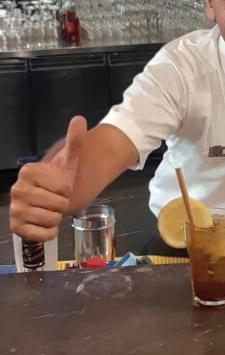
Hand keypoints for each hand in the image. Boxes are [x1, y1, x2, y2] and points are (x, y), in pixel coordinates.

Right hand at [9, 116, 86, 241]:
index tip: (59, 186)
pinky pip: (42, 235)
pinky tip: (45, 224)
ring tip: (50, 210)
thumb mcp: (69, 161)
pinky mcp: (16, 228)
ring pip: (51, 220)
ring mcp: (15, 209)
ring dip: (56, 217)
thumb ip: (74, 141)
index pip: (62, 187)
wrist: (48, 198)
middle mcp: (17, 190)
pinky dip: (49, 232)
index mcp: (28, 172)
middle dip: (62, 204)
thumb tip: (79, 119)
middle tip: (55, 199)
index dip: (66, 189)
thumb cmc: (58, 180)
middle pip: (58, 205)